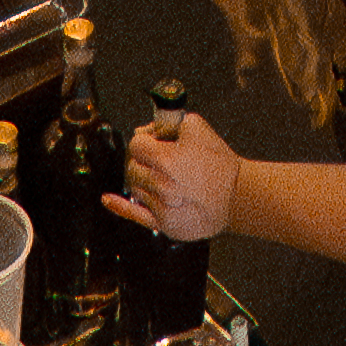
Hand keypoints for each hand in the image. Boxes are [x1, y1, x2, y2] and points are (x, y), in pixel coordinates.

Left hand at [107, 107, 236, 241]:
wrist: (237, 196)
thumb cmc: (219, 164)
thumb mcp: (196, 127)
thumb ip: (168, 122)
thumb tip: (149, 130)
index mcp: (165, 159)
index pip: (137, 144)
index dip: (146, 140)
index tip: (154, 141)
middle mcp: (159, 184)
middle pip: (133, 166)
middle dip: (143, 159)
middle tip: (158, 158)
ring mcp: (159, 205)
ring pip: (135, 187)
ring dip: (143, 179)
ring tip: (162, 177)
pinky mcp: (163, 222)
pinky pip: (134, 214)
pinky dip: (119, 206)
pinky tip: (108, 199)